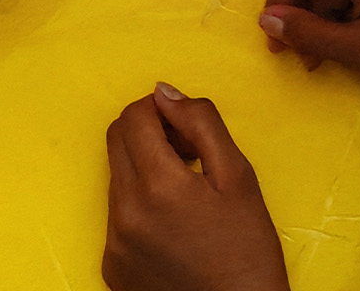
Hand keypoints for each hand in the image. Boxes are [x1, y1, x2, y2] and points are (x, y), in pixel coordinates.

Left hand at [102, 86, 287, 290]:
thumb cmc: (247, 252)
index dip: (159, 109)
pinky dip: (140, 206)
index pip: (133, 117)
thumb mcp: (238, 177)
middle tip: (186, 152)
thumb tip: (165, 93)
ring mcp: (115, 243)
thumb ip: (200, 123)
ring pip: (118, 177)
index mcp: (157, 186)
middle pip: (117, 141)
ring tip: (185, 193)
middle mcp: (126, 214)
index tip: (184, 127)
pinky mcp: (113, 266)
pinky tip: (173, 225)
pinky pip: (117, 215)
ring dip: (145, 169)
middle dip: (148, 133)